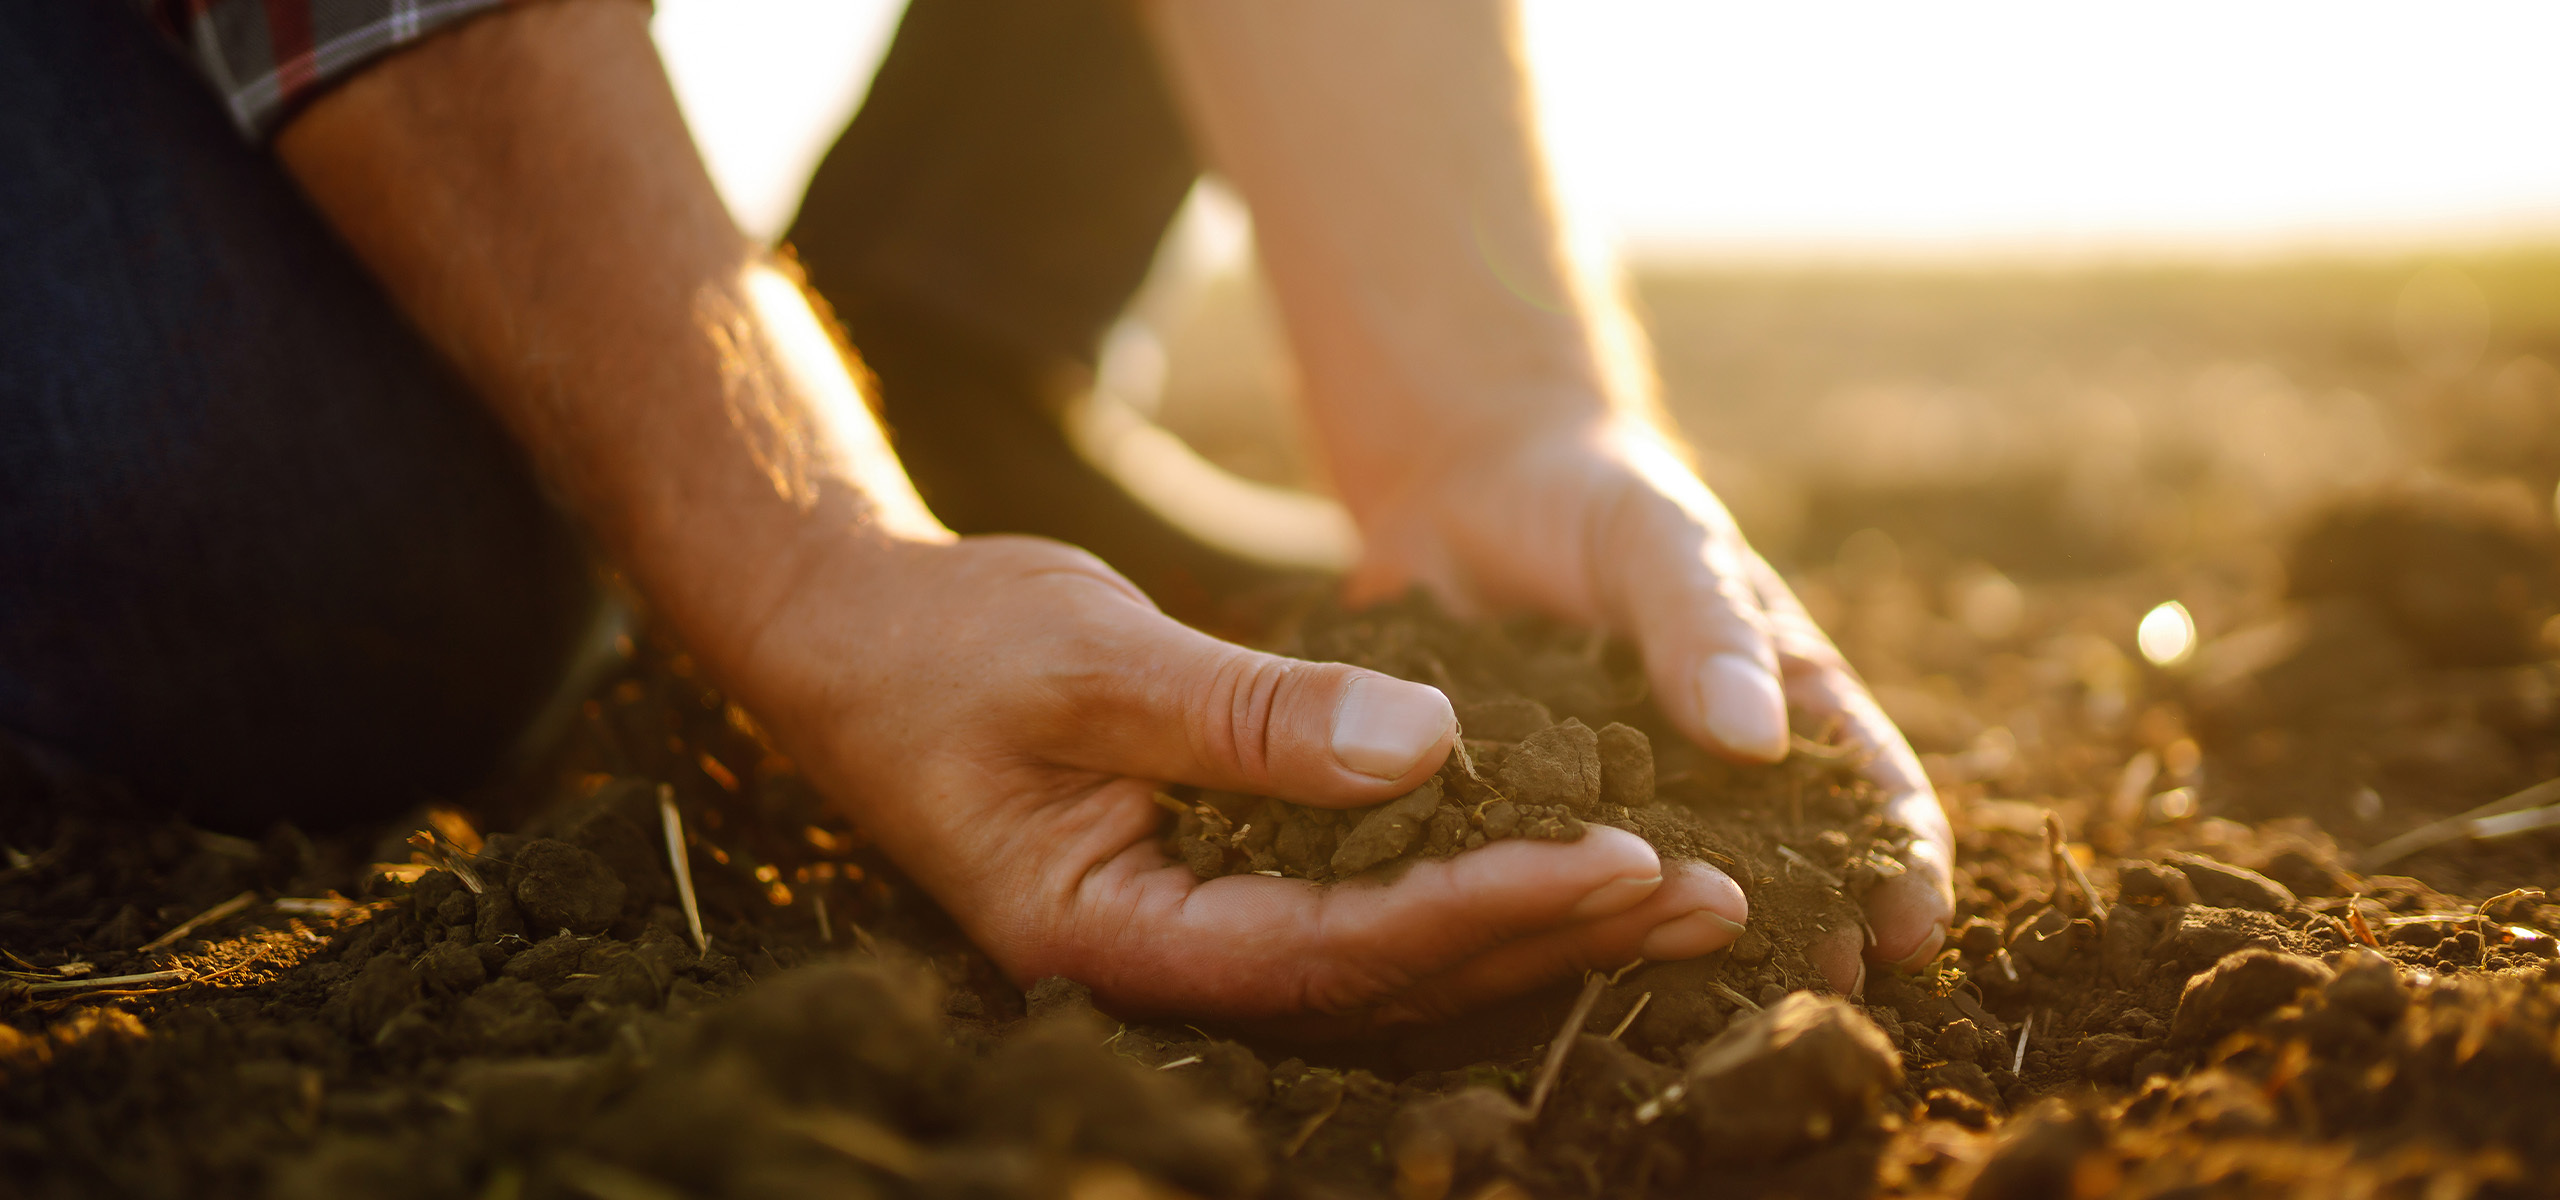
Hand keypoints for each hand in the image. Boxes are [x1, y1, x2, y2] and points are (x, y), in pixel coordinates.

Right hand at [735, 533, 1749, 1025]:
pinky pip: (1366, 910)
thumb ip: (1249, 714)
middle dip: (1550, 935)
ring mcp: (1193, 935)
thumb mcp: (1088, 658)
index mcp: (1115, 937)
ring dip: (1535, 924)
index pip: (1337, 949)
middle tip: (1711, 895)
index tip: (1625, 859)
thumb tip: (1434, 747)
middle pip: (1389, 980)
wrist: (850, 637)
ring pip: (1392, 959)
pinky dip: (1471, 883)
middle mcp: (1164, 966)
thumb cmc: (945, 643)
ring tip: (1683, 892)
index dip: (1489, 909)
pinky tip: (1570, 860)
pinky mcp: (1218, 888)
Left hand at [1343, 416, 1954, 992]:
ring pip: (1668, 891)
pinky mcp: (1523, 814)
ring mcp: (1621, 800)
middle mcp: (1711, 769)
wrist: (1468, 483)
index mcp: (1780, 698)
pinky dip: (1561, 921)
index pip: (1867, 792)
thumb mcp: (1659, 544)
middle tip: (1818, 1002)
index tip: (1911, 931)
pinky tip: (1557, 967)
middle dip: (1810, 936)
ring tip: (1706, 1012)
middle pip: (1782, 871)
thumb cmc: (1599, 502)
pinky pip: (1547, 874)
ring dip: (1691, 950)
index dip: (1901, 865)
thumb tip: (1758, 740)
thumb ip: (1705, 628)